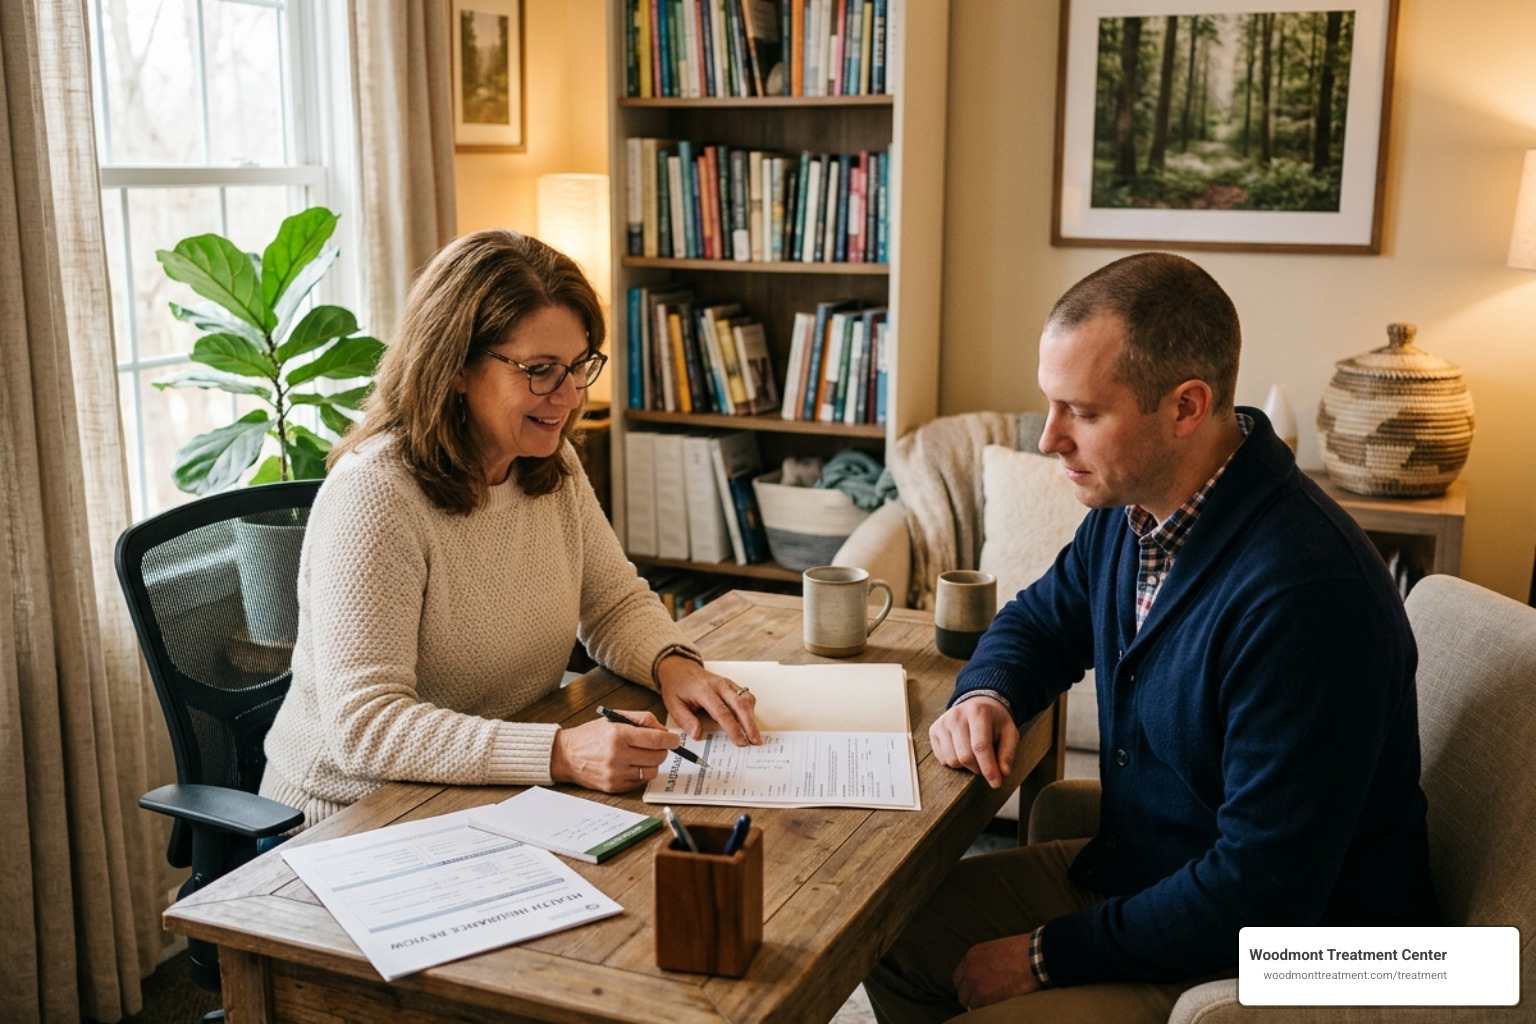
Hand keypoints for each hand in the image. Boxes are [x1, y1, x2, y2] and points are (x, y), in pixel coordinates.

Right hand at [549, 711, 676, 791]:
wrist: (565, 756)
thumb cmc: (591, 735)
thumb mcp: (614, 718)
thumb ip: (641, 720)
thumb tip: (664, 730)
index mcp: (618, 734)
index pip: (655, 739)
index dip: (670, 740)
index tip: (675, 740)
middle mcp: (617, 755)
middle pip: (657, 756)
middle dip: (662, 750)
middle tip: (656, 746)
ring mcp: (615, 773)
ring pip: (651, 771)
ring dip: (652, 763)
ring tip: (641, 756)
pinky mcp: (614, 786)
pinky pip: (639, 782)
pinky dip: (639, 773)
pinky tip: (630, 765)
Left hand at [656, 656, 762, 745]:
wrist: (680, 668)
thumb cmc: (677, 687)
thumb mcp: (673, 705)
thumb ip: (686, 721)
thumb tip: (698, 734)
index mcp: (704, 691)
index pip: (723, 713)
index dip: (733, 729)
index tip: (740, 742)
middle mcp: (719, 685)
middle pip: (741, 705)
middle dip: (750, 725)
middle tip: (755, 741)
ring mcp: (728, 684)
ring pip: (747, 699)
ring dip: (752, 718)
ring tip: (754, 735)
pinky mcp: (732, 685)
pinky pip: (746, 696)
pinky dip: (750, 710)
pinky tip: (749, 721)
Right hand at [929, 696, 1017, 787]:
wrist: (977, 705)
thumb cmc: (994, 722)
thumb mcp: (1009, 733)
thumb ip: (1007, 753)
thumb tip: (1003, 773)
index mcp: (978, 712)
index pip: (980, 746)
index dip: (988, 768)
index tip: (996, 783)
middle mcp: (957, 716)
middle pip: (965, 756)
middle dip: (978, 769)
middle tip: (987, 766)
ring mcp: (943, 723)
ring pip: (952, 760)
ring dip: (966, 766)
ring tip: (974, 755)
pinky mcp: (934, 730)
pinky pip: (942, 759)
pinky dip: (954, 762)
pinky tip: (962, 751)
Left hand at [953, 934, 1039, 1010]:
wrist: (1035, 957)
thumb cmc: (1023, 952)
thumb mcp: (996, 949)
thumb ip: (984, 962)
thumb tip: (984, 976)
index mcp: (972, 956)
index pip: (958, 978)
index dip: (968, 987)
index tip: (976, 991)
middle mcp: (970, 970)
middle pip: (962, 993)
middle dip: (972, 998)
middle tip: (986, 1001)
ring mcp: (976, 984)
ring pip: (969, 1004)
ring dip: (979, 1006)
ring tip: (994, 1004)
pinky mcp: (985, 997)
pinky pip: (980, 1010)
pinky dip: (988, 1011)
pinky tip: (999, 1006)